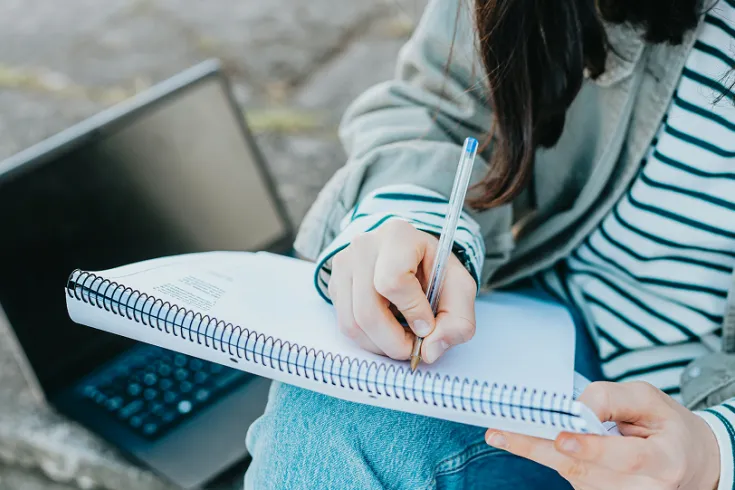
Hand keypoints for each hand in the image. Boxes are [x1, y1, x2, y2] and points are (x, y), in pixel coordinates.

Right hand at [328, 219, 476, 361]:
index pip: (393, 282)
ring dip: (380, 345)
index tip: (428, 324)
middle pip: (367, 311)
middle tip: (414, 347)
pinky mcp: (334, 283)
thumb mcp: (460, 289)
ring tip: (402, 339)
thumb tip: (430, 351)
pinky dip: (368, 339)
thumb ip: (459, 321)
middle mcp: (364, 246)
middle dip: (394, 341)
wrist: (411, 256)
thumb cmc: (435, 270)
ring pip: (351, 323)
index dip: (412, 312)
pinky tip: (386, 329)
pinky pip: (344, 324)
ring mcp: (343, 264)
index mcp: (398, 236)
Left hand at [485, 381, 720, 489]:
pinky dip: (547, 456)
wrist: (690, 463)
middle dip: (538, 449)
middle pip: (584, 470)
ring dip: (537, 450)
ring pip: (572, 474)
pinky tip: (525, 440)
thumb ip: (612, 399)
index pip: (624, 458)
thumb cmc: (667, 426)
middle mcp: (643, 488)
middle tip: (500, 433)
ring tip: (503, 432)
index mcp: (663, 462)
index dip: (593, 448)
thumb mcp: (650, 399)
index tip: (562, 438)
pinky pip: (571, 476)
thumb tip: (576, 406)